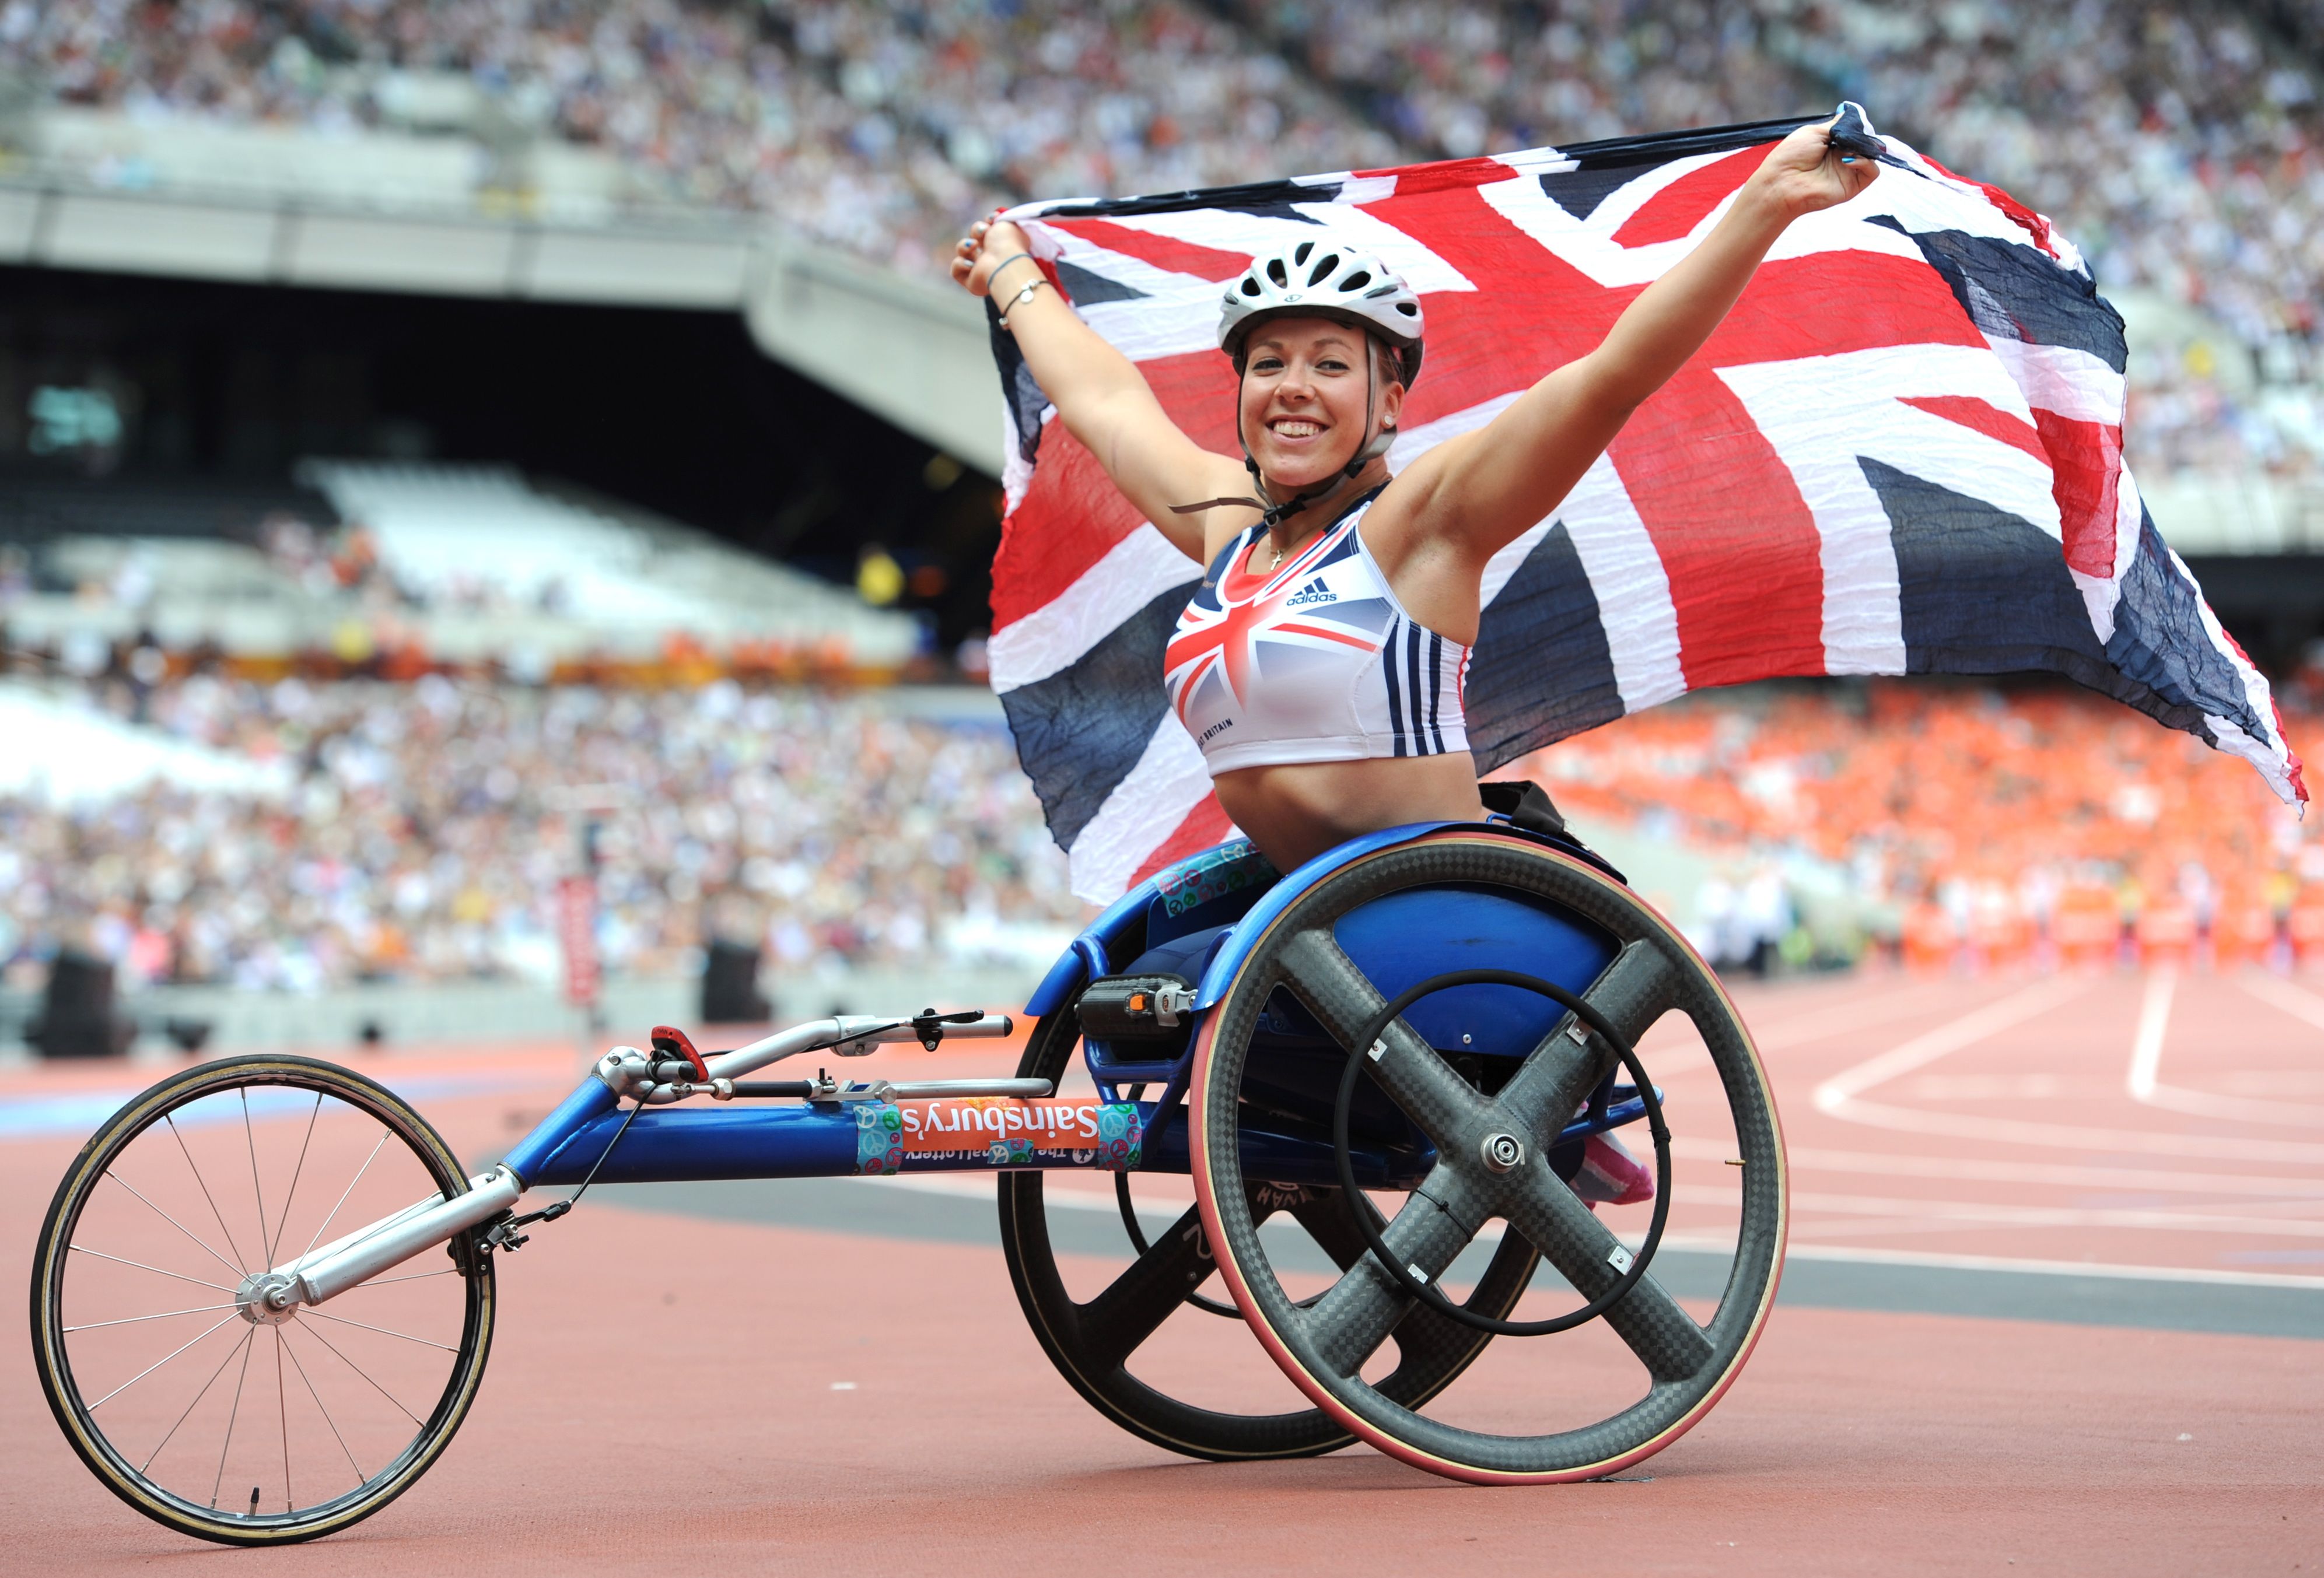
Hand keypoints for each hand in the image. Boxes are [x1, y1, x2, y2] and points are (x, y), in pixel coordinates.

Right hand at [951, 215, 1035, 295]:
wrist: (1004, 263)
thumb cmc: (1009, 244)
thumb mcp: (1008, 223)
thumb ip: (1001, 218)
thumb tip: (996, 217)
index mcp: (1003, 244)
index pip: (990, 229)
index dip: (988, 221)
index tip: (993, 219)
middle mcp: (992, 256)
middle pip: (974, 237)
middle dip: (976, 230)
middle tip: (983, 232)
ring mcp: (981, 269)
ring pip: (962, 251)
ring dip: (964, 246)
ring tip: (973, 245)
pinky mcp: (971, 282)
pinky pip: (955, 270)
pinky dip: (960, 264)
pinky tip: (971, 265)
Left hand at [1745, 117, 1878, 221]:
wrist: (1781, 182)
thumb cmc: (1791, 156)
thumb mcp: (1814, 132)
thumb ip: (1836, 125)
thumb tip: (1850, 112)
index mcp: (1831, 145)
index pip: (1854, 133)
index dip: (1857, 127)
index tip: (1853, 121)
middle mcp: (1841, 158)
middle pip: (1864, 143)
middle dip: (1861, 136)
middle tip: (1850, 134)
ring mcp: (1847, 172)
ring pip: (1871, 156)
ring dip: (1863, 148)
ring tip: (1846, 148)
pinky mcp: (1851, 187)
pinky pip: (1872, 172)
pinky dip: (1866, 163)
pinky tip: (1847, 160)